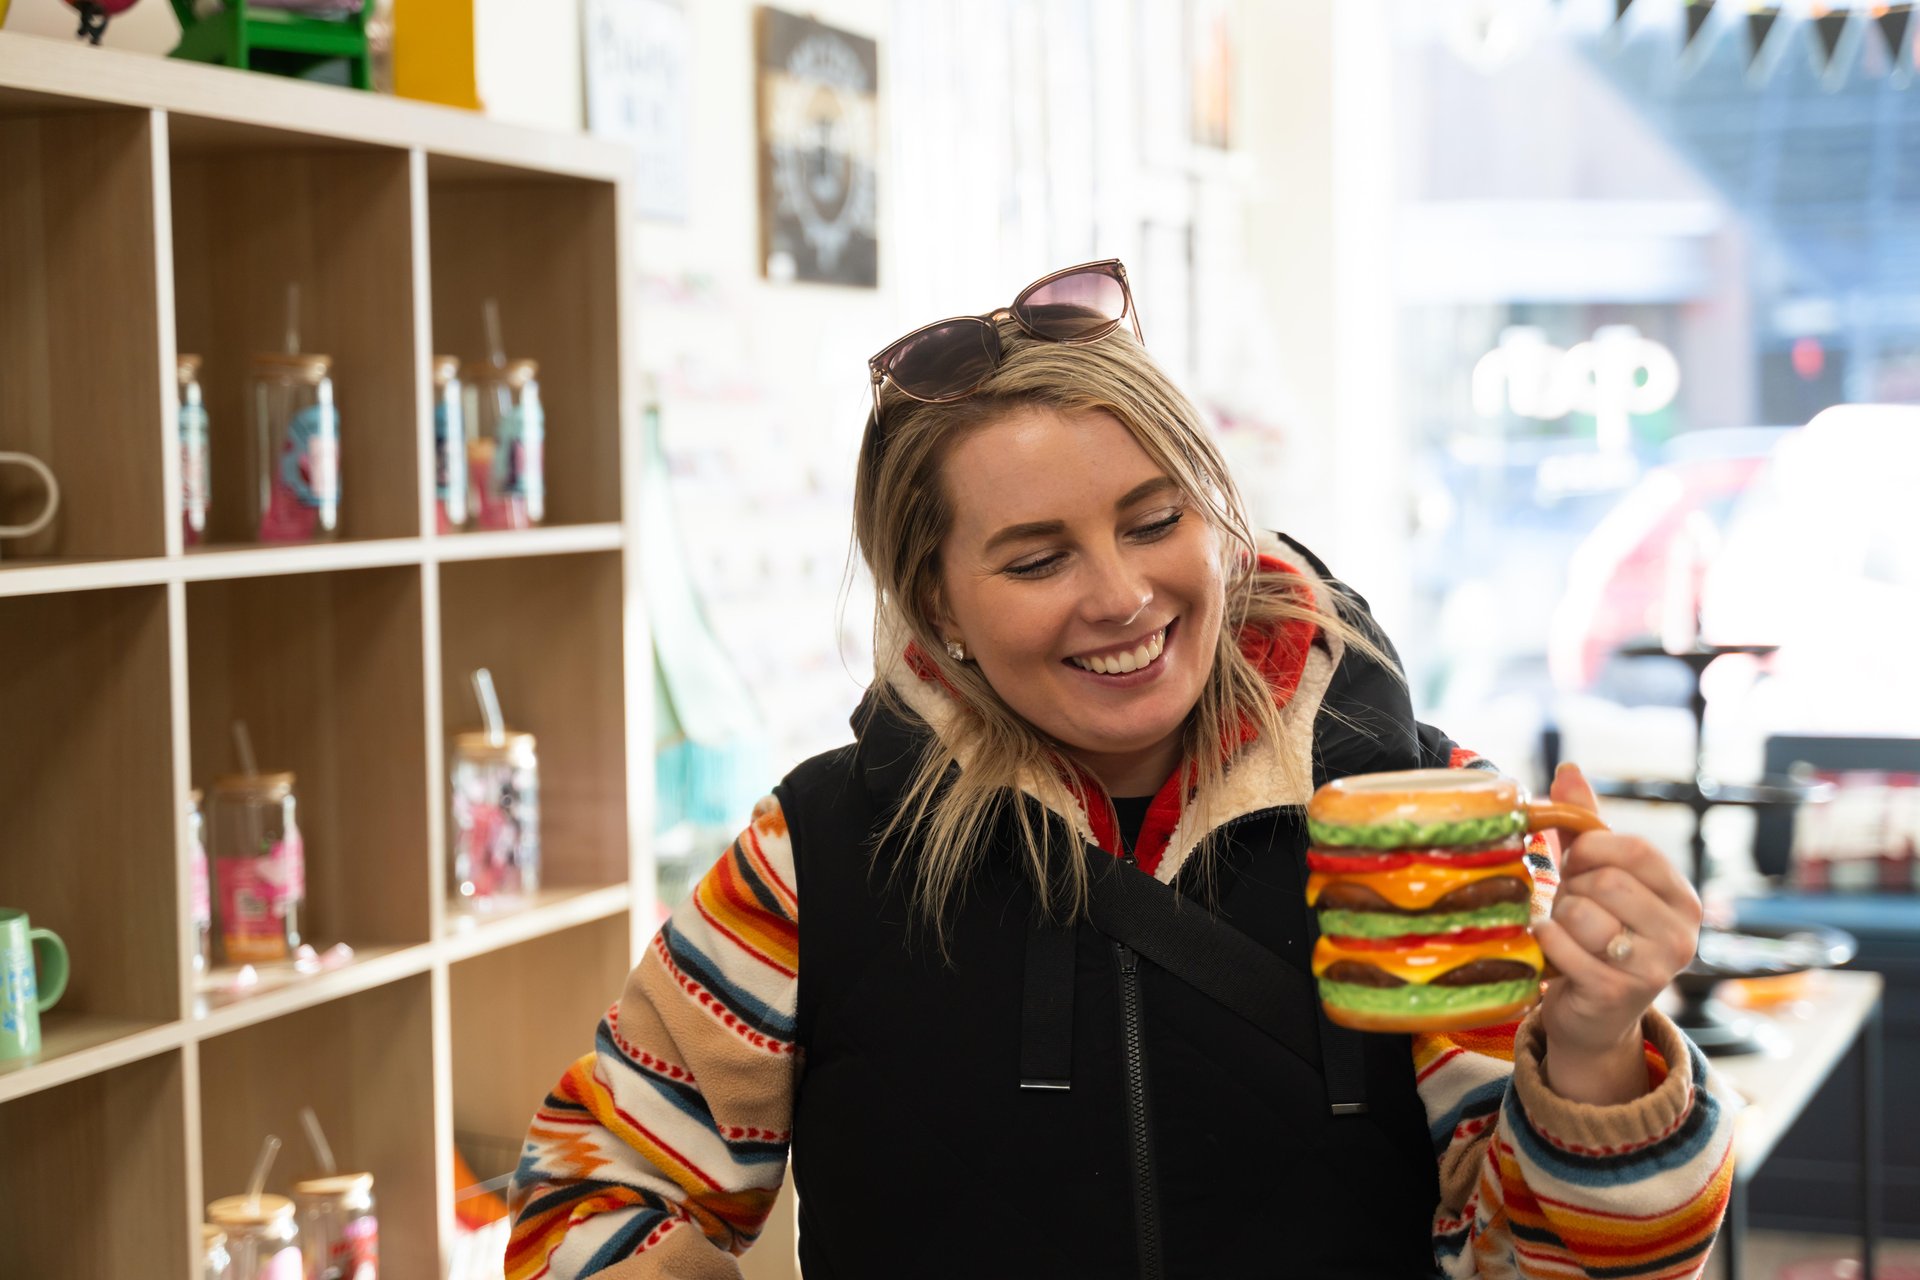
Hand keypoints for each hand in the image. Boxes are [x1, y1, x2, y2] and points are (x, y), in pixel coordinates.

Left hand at [1533, 763, 1703, 1103]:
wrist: (1592, 1017)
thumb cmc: (1594, 936)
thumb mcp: (1594, 876)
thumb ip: (1585, 824)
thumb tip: (1568, 767)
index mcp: (1682, 899)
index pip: (1632, 848)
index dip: (1590, 851)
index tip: (1579, 867)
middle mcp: (1681, 934)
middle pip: (1604, 880)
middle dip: (1572, 890)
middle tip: (1573, 910)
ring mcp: (1654, 968)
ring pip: (1581, 911)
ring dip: (1558, 919)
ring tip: (1568, 935)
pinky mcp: (1617, 993)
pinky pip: (1562, 944)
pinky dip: (1545, 942)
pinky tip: (1554, 955)